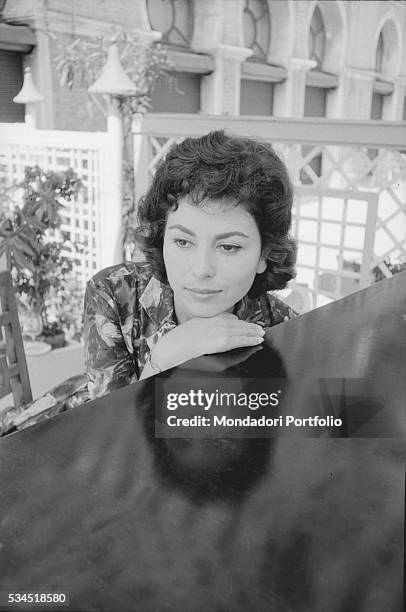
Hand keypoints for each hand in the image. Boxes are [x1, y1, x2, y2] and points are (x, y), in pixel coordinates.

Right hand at [150, 313, 264, 372]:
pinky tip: (258, 340)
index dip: (241, 322)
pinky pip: (242, 340)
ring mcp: (224, 331)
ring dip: (254, 332)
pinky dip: (251, 339)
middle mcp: (220, 321)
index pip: (232, 318)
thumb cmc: (184, 336)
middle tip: (260, 328)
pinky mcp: (225, 340)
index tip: (246, 324)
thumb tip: (217, 326)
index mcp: (214, 317)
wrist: (180, 342)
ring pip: (244, 331)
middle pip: (240, 323)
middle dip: (251, 326)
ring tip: (261, 334)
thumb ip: (209, 324)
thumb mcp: (197, 324)